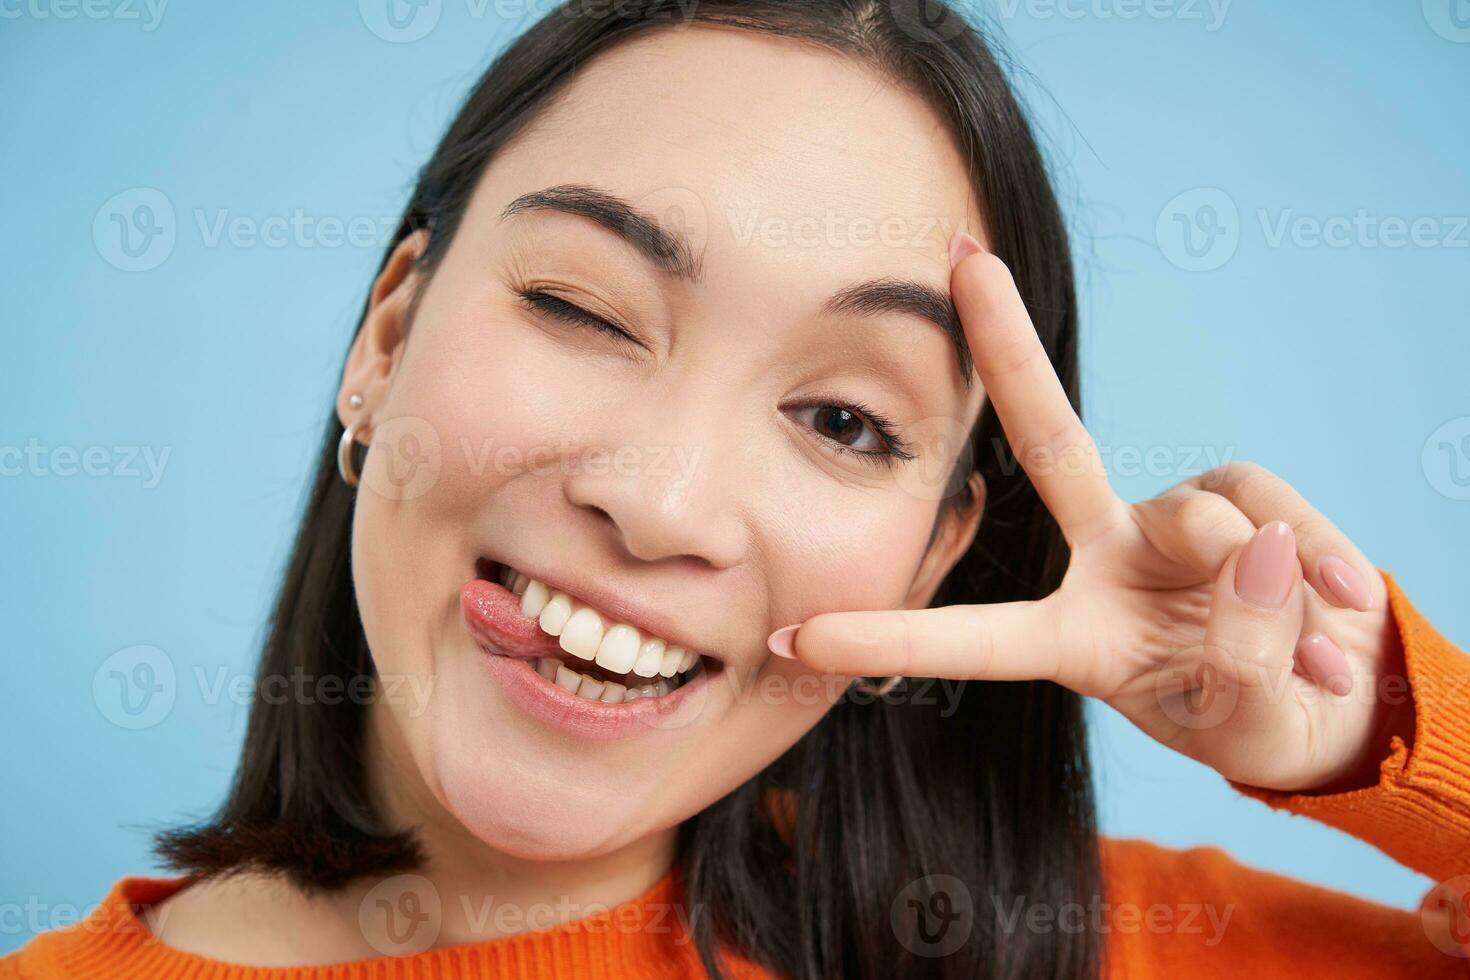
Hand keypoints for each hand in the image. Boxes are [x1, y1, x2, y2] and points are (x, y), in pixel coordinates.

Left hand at [775, 239, 1411, 793]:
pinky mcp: (1246, 496)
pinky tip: (1342, 604)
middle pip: (1051, 439)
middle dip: (1009, 346)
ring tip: (1314, 660)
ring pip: (1203, 517)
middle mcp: (1104, 560)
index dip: (888, 639)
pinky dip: (1319, 560)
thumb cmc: (1256, 719)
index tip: (792, 636)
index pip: (970, 636)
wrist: (1331, 704)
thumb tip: (1261, 552)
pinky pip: (1275, 510)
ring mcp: (1172, 523)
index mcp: (1071, 638)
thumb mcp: (1243, 723)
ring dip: (1261, 592)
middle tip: (962, 258)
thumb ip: (1245, 661)